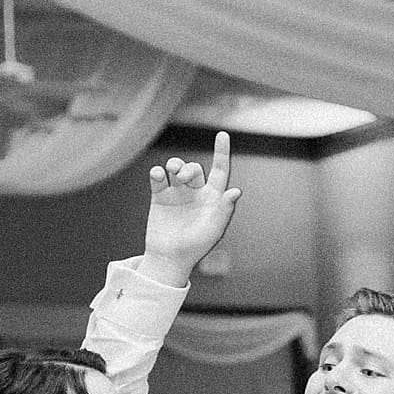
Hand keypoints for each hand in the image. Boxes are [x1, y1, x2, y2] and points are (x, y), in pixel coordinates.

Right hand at [140, 131, 241, 288]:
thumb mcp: (214, 230)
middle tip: (183, 176)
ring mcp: (177, 194)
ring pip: (177, 168)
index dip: (222, 153)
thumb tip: (236, 192)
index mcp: (212, 199)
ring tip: (172, 172)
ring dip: (175, 165)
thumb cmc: (195, 248)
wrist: (169, 259)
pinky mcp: (160, 197)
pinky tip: (158, 176)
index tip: (222, 135)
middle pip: (195, 169)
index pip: (220, 171)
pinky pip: (159, 177)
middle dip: (189, 168)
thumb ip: (225, 210)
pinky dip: (158, 173)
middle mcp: (196, 193)